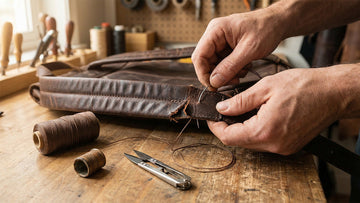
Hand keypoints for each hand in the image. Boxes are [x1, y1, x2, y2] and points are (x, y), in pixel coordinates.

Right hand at [191, 10, 284, 88]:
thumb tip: (214, 81)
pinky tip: (244, 67)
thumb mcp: (249, 50)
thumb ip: (230, 66)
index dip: (203, 73)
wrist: (278, 23)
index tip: (212, 86)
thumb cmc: (266, 28)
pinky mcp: (227, 47)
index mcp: (216, 30)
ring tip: (241, 73)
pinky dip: (232, 70)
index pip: (199, 56)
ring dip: (226, 74)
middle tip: (230, 82)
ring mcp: (221, 41)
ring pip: (215, 64)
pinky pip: (223, 63)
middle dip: (217, 75)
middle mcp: (215, 35)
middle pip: (205, 62)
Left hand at [208, 67, 347, 154]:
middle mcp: (274, 145)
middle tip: (224, 110)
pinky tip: (256, 115)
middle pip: (239, 142)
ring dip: (241, 128)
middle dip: (227, 127)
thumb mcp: (265, 87)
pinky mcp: (289, 146)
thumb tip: (222, 109)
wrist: (333, 93)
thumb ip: (240, 101)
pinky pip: (264, 142)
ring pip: (251, 142)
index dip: (215, 127)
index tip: (211, 117)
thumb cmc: (305, 86)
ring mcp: (283, 148)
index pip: (229, 137)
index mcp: (265, 130)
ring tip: (240, 110)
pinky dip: (255, 130)